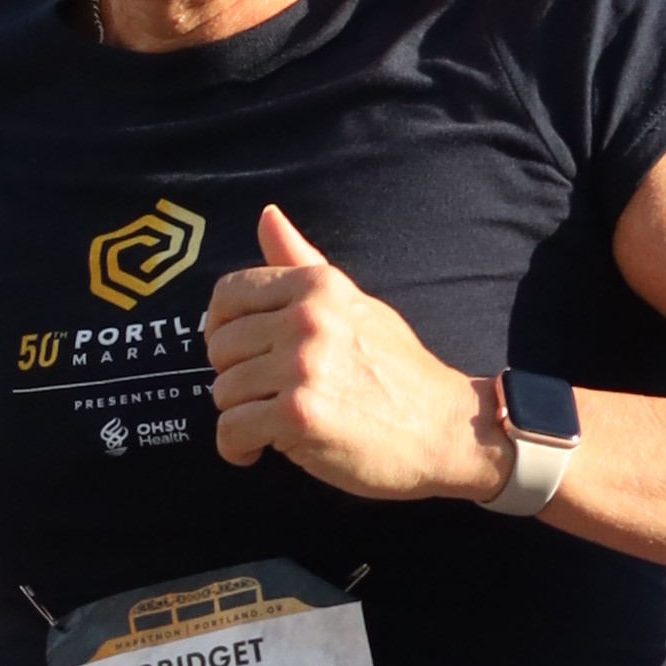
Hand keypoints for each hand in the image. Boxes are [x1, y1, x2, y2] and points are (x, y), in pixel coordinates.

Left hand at [203, 206, 487, 497]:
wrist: (444, 428)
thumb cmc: (397, 370)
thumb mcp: (353, 303)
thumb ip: (303, 263)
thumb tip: (266, 216)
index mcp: (317, 286)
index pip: (228, 295)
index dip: (221, 330)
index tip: (239, 354)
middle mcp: (306, 319)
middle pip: (221, 348)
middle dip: (235, 377)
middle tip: (268, 394)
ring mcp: (302, 367)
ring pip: (223, 392)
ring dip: (240, 415)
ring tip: (274, 421)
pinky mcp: (298, 415)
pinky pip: (230, 432)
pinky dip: (237, 449)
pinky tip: (260, 450)